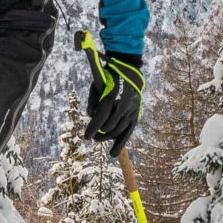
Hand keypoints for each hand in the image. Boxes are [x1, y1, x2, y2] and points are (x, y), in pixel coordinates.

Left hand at [82, 37, 143, 153]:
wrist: (129, 69)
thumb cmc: (108, 74)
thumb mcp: (96, 78)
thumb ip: (92, 96)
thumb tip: (89, 114)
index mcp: (115, 93)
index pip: (102, 114)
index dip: (93, 127)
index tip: (85, 136)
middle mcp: (126, 103)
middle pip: (110, 125)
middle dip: (99, 133)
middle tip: (90, 137)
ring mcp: (133, 109)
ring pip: (119, 130)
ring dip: (107, 137)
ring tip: (97, 139)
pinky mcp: (136, 114)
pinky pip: (128, 132)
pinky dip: (120, 143)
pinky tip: (112, 154)